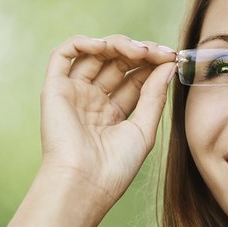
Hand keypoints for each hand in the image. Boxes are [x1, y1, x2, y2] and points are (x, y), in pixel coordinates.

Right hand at [40, 35, 175, 203]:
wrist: (84, 183)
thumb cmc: (114, 167)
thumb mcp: (144, 130)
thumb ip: (154, 95)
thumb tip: (169, 65)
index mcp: (113, 114)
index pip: (135, 78)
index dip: (153, 65)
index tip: (172, 58)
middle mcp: (92, 101)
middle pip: (117, 63)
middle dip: (140, 52)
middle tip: (161, 52)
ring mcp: (74, 93)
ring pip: (94, 54)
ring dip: (118, 45)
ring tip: (140, 51)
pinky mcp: (54, 89)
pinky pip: (64, 55)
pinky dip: (84, 43)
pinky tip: (105, 46)